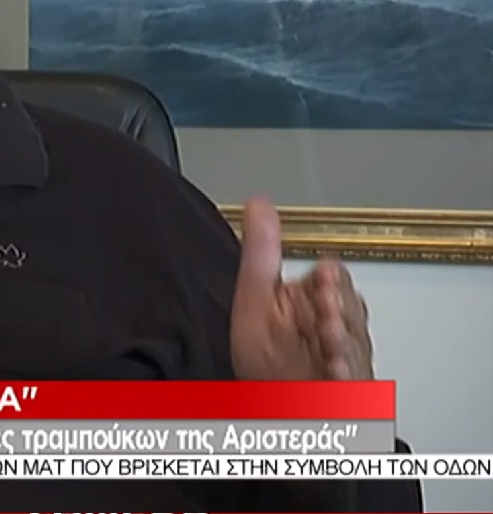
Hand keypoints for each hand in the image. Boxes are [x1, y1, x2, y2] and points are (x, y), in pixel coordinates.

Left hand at [230, 197, 374, 380]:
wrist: (272, 406)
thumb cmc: (267, 354)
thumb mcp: (256, 297)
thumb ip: (262, 251)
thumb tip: (258, 202)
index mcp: (316, 302)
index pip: (333, 280)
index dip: (329, 280)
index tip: (325, 277)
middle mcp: (337, 328)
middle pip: (348, 311)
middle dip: (339, 308)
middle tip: (327, 304)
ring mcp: (343, 359)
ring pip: (352, 345)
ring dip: (342, 339)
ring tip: (329, 334)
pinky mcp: (346, 390)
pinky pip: (350, 383)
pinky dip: (343, 377)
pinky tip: (333, 371)